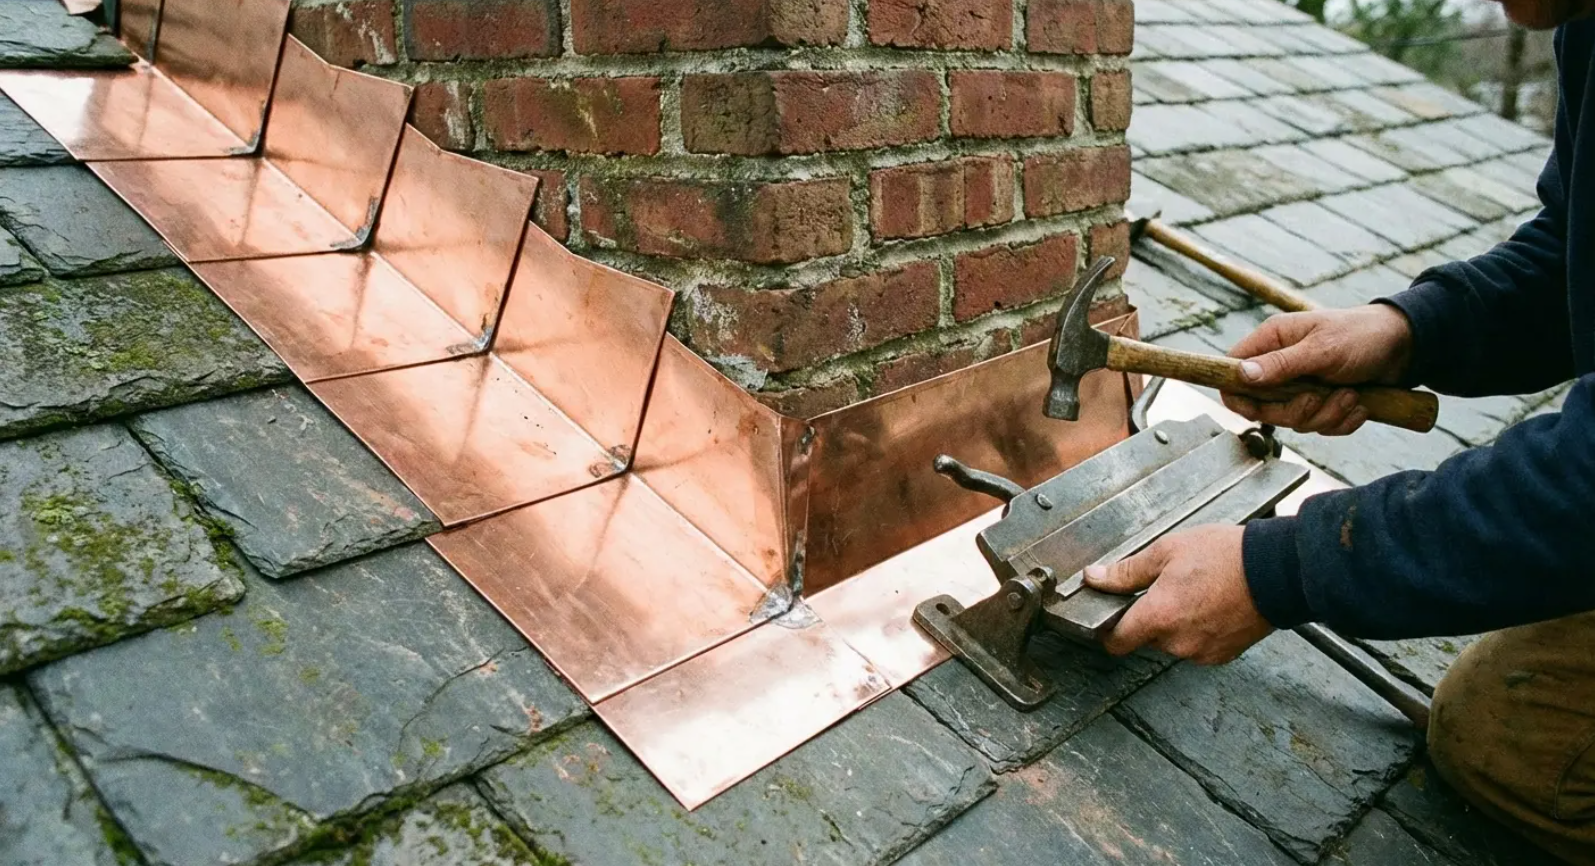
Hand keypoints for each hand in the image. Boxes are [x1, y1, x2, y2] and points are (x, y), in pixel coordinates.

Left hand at [1082, 525, 1272, 664]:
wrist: (1278, 571)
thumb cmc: (1227, 557)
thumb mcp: (1167, 551)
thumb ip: (1127, 571)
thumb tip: (1096, 577)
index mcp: (1159, 617)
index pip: (1116, 642)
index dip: (1108, 630)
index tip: (1110, 616)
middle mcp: (1178, 642)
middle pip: (1147, 637)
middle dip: (1150, 616)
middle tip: (1166, 587)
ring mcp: (1202, 652)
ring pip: (1173, 641)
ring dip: (1176, 622)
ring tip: (1195, 592)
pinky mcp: (1223, 655)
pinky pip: (1197, 645)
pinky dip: (1198, 629)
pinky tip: (1211, 605)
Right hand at [1224, 305, 1414, 435]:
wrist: (1406, 347)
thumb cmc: (1363, 336)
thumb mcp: (1322, 349)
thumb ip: (1281, 364)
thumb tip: (1241, 374)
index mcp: (1272, 341)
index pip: (1233, 371)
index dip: (1237, 394)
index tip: (1254, 409)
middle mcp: (1281, 365)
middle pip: (1263, 406)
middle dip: (1296, 410)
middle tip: (1319, 397)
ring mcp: (1300, 386)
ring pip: (1294, 421)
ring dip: (1326, 415)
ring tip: (1351, 395)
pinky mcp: (1321, 402)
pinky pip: (1318, 427)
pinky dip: (1341, 421)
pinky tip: (1359, 404)